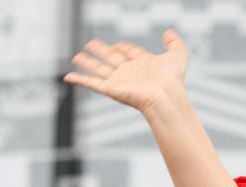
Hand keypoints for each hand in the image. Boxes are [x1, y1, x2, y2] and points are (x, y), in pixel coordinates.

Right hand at [64, 30, 189, 115]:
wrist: (165, 96)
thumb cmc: (173, 79)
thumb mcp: (177, 54)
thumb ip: (174, 42)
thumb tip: (168, 31)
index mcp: (142, 64)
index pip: (129, 52)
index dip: (124, 47)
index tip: (118, 44)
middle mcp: (129, 73)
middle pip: (111, 58)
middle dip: (101, 51)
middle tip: (91, 43)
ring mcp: (118, 81)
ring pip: (98, 69)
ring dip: (87, 62)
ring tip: (76, 56)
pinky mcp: (110, 88)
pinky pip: (90, 83)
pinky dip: (78, 79)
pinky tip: (68, 76)